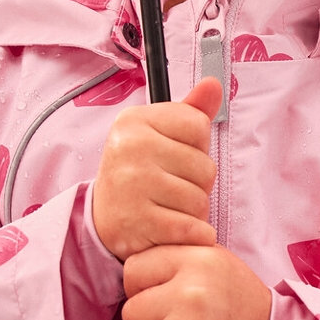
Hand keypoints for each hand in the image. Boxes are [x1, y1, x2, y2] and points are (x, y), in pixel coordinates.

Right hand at [90, 78, 221, 259]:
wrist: (104, 219)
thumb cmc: (140, 173)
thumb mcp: (159, 135)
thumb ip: (190, 111)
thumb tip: (214, 84)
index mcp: (134, 120)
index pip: (199, 126)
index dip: (196, 147)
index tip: (173, 157)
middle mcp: (130, 148)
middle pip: (205, 167)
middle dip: (197, 184)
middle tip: (170, 189)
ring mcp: (132, 184)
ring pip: (200, 200)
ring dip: (193, 212)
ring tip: (168, 208)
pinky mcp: (139, 222)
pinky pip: (193, 228)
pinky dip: (193, 235)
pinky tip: (174, 230)